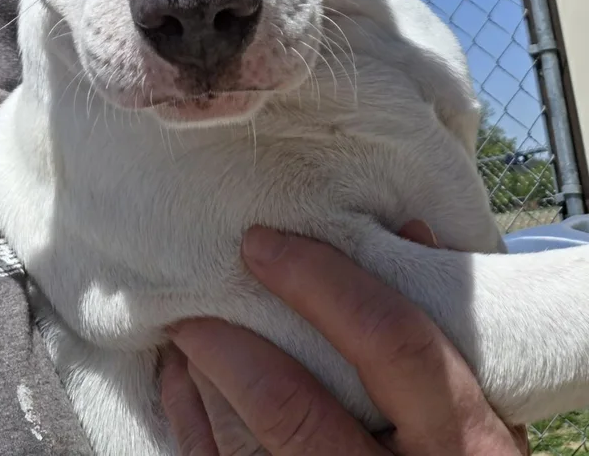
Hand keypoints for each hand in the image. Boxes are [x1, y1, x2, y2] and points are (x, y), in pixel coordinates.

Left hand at [162, 222, 529, 454]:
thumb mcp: (484, 409)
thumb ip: (447, 325)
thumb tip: (407, 232)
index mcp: (463, 441)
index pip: (390, 341)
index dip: (320, 282)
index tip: (260, 243)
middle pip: (293, 409)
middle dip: (232, 347)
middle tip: (196, 298)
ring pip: (244, 450)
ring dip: (203, 382)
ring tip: (186, 332)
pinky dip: (191, 421)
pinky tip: (182, 382)